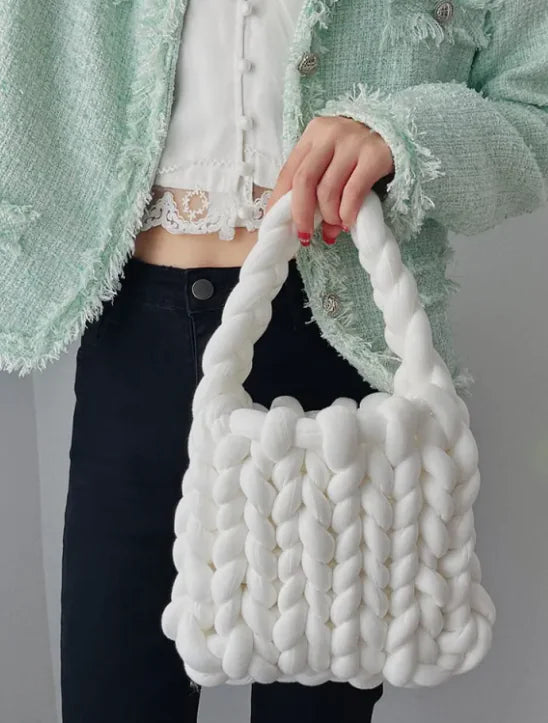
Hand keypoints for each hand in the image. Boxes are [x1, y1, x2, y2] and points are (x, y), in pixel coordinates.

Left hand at [264, 115, 393, 245]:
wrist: (398, 131)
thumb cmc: (357, 152)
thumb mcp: (331, 160)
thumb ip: (314, 184)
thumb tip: (303, 227)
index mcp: (312, 135)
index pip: (288, 172)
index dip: (279, 202)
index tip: (278, 226)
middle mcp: (330, 135)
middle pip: (304, 181)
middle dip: (301, 214)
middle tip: (305, 236)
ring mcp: (354, 142)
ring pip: (328, 190)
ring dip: (329, 216)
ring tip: (335, 226)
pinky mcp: (375, 155)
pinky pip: (353, 193)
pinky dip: (347, 213)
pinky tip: (348, 221)